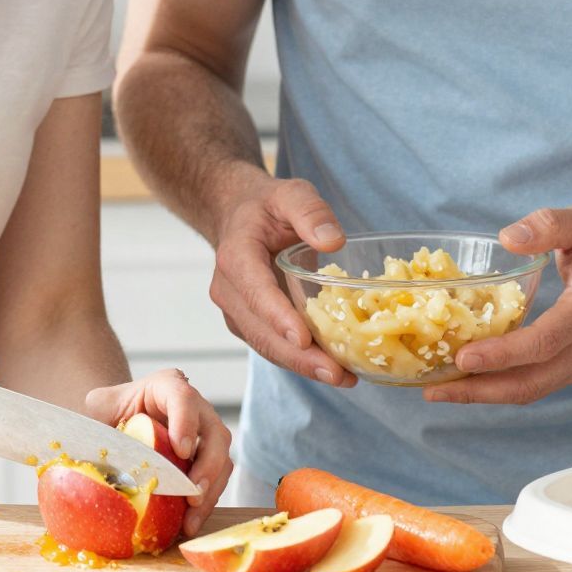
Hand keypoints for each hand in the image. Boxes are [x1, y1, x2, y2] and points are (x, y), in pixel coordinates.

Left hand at [84, 369, 233, 535]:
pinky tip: (189, 523)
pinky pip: (215, 480)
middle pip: (215, 433)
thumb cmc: (108, 413)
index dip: (186, 422)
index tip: (180, 449)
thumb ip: (91, 418)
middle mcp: (195, 408)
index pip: (184, 398)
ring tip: (192, 519)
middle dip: (208, 466)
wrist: (119, 421)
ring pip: (222, 460)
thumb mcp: (97, 408)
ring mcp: (204, 435)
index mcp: (167, 387)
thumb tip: (69, 445)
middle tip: (193, 493)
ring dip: (211, 491)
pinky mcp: (206, 459)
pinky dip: (205, 502)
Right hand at [210, 176, 357, 387]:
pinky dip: (302, 361)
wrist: (239, 217)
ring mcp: (237, 312)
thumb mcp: (291, 193)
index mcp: (236, 256)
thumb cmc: (267, 207)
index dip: (277, 317)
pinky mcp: (251, 324)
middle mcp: (229, 291)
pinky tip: (334, 370)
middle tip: (336, 374)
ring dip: (302, 366)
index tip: (302, 339)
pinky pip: (274, 347)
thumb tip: (333, 241)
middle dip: (298, 357)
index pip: (255, 291)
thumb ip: (310, 211)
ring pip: (266, 346)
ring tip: (343, 378)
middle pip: (261, 331)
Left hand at [423, 205, 571, 406]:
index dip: (503, 354)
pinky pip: (535, 386)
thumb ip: (550, 224)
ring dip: (484, 395)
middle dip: (481, 389)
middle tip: (435, 389)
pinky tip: (466, 382)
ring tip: (439, 391)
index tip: (463, 358)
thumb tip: (507, 238)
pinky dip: (499, 388)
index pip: (546, 342)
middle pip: (532, 381)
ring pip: (531, 391)